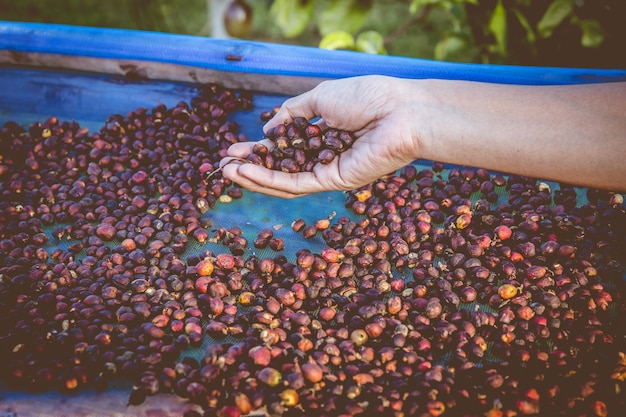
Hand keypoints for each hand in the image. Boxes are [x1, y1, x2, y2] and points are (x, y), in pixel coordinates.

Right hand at [220, 75, 424, 197]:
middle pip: (281, 168)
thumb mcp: (320, 97)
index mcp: (323, 133)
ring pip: (284, 181)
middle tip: (222, 167)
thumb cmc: (367, 97)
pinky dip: (269, 180)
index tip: (233, 149)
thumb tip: (269, 130)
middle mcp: (324, 155)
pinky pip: (296, 184)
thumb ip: (293, 113)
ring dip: (254, 178)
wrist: (399, 111)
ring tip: (227, 173)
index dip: (257, 150)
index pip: (284, 147)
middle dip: (250, 168)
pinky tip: (246, 172)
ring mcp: (329, 171)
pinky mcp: (334, 181)